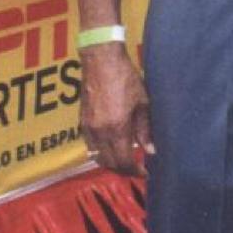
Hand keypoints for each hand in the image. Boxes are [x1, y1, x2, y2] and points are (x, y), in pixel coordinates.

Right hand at [79, 45, 153, 177]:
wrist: (101, 60)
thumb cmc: (125, 78)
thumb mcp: (142, 103)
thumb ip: (145, 129)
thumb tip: (151, 151)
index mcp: (117, 128)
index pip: (124, 161)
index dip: (135, 171)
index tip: (146, 173)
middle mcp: (100, 132)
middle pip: (110, 163)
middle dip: (124, 170)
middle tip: (137, 169)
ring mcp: (88, 127)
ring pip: (98, 157)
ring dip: (111, 163)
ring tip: (125, 161)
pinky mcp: (82, 121)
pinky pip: (90, 146)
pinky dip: (100, 152)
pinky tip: (111, 148)